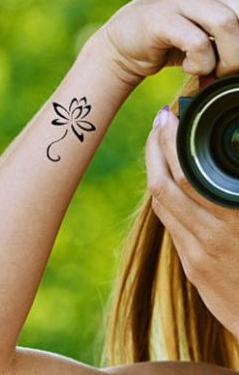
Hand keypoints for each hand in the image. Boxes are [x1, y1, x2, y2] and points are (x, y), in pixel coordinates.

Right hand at [91, 0, 238, 87]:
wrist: (123, 45)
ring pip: (227, 23)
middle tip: (230, 66)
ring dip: (228, 59)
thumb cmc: (176, 36)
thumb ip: (237, 17)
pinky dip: (201, 64)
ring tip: (213, 69)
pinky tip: (191, 67)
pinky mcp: (158, 17)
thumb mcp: (214, 19)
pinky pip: (198, 42)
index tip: (238, 46)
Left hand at [146, 105, 238, 340]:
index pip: (188, 176)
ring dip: (155, 168)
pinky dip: (164, 195)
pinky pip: (170, 223)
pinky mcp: (192, 267)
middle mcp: (211, 236)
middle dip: (155, 148)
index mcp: (234, 220)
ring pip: (161, 203)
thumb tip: (234, 156)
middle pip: (163, 185)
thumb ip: (236, 187)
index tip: (168, 116)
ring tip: (159, 142)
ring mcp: (197, 254)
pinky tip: (168, 177)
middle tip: (159, 121)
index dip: (171, 143)